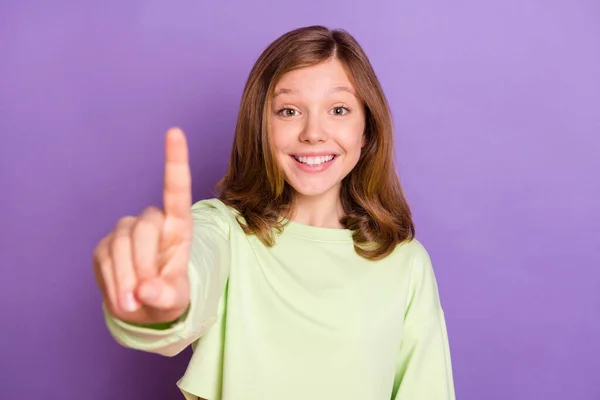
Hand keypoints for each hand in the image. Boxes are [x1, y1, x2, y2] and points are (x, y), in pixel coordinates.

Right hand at [93, 127, 192, 324]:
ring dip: (125, 279)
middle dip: (142, 266)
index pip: (177, 190)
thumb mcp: (176, 302)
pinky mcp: (105, 244)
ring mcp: (126, 231)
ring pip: (121, 244)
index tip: (174, 131)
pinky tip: (122, 296)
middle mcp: (152, 222)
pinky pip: (104, 258)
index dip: (175, 161)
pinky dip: (112, 282)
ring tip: (134, 303)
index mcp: (178, 227)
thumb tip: (146, 288)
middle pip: (144, 230)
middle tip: (144, 297)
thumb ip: (166, 295)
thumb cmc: (167, 297)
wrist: (143, 308)